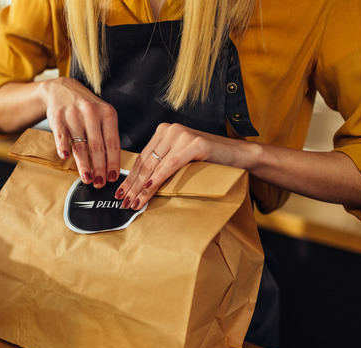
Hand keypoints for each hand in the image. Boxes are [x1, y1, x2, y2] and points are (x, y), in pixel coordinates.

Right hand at [39, 77, 120, 187]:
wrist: (62, 89)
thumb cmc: (86, 109)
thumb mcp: (102, 115)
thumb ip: (107, 136)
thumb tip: (112, 165)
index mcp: (107, 113)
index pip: (112, 142)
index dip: (113, 161)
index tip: (112, 176)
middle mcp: (91, 113)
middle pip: (97, 146)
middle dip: (100, 167)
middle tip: (100, 183)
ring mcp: (74, 115)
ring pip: (80, 144)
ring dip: (84, 164)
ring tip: (87, 179)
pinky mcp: (58, 117)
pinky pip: (61, 135)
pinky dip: (63, 147)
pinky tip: (65, 157)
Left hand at [115, 123, 239, 209]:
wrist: (239, 155)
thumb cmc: (209, 160)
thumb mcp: (180, 160)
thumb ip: (162, 165)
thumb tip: (140, 186)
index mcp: (164, 132)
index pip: (143, 158)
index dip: (130, 177)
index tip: (121, 193)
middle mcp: (171, 130)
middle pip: (147, 163)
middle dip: (134, 185)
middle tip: (124, 202)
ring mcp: (183, 135)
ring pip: (156, 166)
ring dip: (143, 187)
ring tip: (134, 203)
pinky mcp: (195, 143)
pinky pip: (171, 165)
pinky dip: (159, 179)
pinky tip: (148, 190)